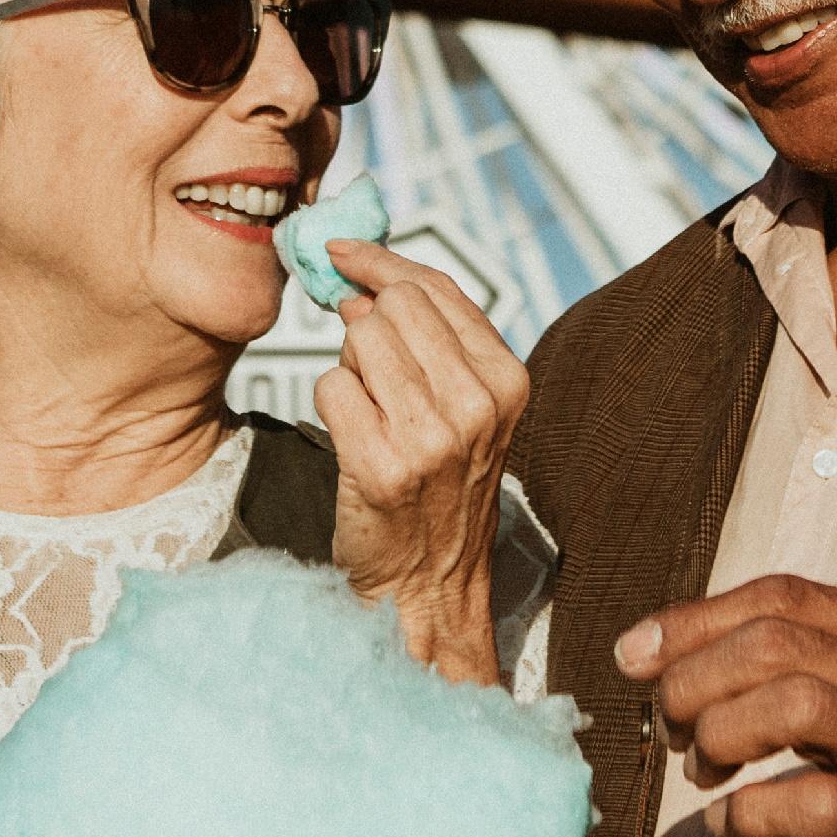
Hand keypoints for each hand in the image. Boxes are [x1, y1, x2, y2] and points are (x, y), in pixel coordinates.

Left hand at [315, 239, 528, 686]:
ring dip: (349, 367)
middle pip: (392, 306)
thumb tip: (367, 282)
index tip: (343, 252)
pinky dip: (332, 405)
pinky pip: (330, 389)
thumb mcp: (469, 410)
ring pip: (358, 340)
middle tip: (363, 358)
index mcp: (505, 382)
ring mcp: (429, 438)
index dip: (380, 262)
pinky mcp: (378, 466)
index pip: (435, 288)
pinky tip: (355, 439)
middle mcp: (475, 406)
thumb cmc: (440, 490)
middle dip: (363, 320)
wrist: (426, 585)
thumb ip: (436, 341)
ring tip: (370, 411)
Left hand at [618, 576, 836, 836]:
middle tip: (670, 726)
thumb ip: (778, 652)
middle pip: (778, 643)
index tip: (636, 654)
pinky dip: (747, 812)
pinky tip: (726, 823)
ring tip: (702, 768)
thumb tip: (644, 647)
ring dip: (721, 733)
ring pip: (795, 705)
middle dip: (697, 679)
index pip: (783, 596)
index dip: (696, 619)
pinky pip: (810, 806)